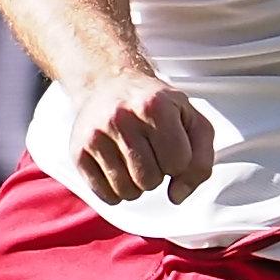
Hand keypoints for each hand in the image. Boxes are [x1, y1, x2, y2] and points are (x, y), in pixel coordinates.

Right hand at [56, 62, 218, 204]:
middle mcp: (120, 117)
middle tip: (151, 150)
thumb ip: (201, 161)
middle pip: (151, 180)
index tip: (171, 143)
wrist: (110, 83)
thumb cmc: (157, 105)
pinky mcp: (78, 152)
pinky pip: (106, 196)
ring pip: (128, 192)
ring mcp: (95, 135)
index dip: (180, 160)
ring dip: (138, 184)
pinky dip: (118, 191)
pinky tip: (118, 167)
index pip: (179, 163)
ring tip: (135, 158)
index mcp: (154, 105)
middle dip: (158, 172)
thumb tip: (177, 196)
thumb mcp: (192, 121)